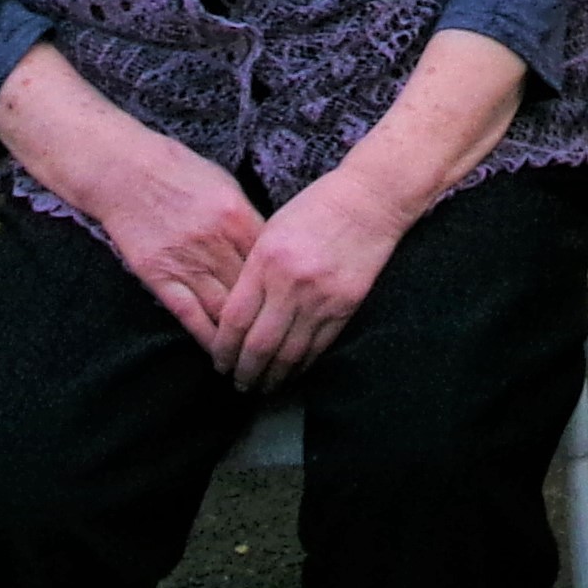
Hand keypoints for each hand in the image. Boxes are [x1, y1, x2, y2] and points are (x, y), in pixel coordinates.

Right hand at [51, 117, 267, 363]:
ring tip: (257, 360)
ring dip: (242, 339)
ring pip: (225, 311)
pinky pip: (190, 315)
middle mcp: (217, 244)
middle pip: (254, 293)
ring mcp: (188, 263)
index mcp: (238, 217)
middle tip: (286, 343)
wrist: (125, 171)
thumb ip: (248, 219)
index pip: (274, 265)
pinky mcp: (160, 277)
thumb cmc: (179, 172)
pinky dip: (208, 338)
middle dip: (272, 319)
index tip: (300, 308)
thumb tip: (271, 250)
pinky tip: (220, 354)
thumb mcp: (226, 185)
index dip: (288, 290)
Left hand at [209, 167, 415, 392]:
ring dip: (272, 377)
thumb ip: (253, 271)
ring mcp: (321, 298)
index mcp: (266, 261)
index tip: (218, 361)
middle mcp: (290, 284)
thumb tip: (235, 314)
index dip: (223, 349)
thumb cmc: (316, 208)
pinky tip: (292, 373)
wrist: (369, 200)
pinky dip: (301, 366)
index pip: (234, 320)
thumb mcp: (271, 230)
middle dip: (244, 371)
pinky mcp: (345, 307)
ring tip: (262, 387)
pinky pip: (318, 347)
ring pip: (289, 354)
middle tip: (237, 384)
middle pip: (258, 345)